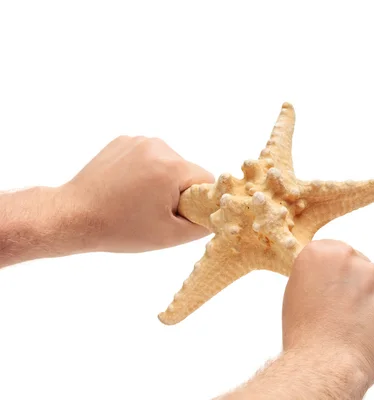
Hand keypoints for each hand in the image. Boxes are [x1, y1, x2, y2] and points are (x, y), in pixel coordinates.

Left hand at [61, 135, 213, 252]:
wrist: (74, 216)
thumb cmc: (121, 228)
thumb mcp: (169, 236)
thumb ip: (202, 225)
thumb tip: (216, 215)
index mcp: (171, 166)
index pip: (205, 180)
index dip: (196, 201)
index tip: (175, 215)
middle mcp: (157, 146)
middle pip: (186, 170)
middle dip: (177, 190)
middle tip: (153, 212)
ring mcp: (137, 140)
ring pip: (168, 162)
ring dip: (161, 180)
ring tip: (137, 200)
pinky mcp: (122, 141)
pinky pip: (148, 156)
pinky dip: (144, 171)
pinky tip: (127, 188)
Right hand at [282, 239, 373, 387]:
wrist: (324, 364)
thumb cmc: (305, 336)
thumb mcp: (297, 293)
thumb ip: (316, 276)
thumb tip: (331, 277)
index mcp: (319, 252)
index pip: (334, 252)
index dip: (334, 275)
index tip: (331, 291)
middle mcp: (348, 256)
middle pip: (357, 265)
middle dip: (354, 285)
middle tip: (343, 313)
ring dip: (370, 300)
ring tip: (354, 327)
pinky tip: (369, 332)